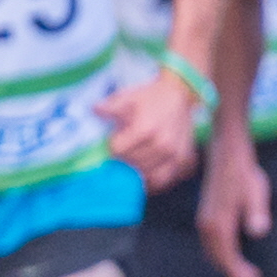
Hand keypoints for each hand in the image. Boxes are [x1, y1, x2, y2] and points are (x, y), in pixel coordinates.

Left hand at [94, 67, 202, 191]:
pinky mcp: (182, 160)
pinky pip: (164, 179)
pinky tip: (146, 173)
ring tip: (133, 163)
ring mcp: (174, 155)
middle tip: (123, 152)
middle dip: (124, 159)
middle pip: (132, 164)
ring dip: (137, 171)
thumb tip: (94, 110)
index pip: (118, 150)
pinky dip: (153, 180)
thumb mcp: (128, 97)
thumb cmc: (150, 97)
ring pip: (147, 176)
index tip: (114, 140)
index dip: (112, 145)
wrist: (178, 96)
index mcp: (145, 129)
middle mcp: (161, 145)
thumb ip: (110, 107)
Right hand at [196, 129, 267, 276]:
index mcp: (218, 223)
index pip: (227, 257)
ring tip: (245, 276)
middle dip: (233, 274)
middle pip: (217, 259)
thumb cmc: (244, 170)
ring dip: (226, 266)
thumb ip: (257, 212)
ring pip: (212, 252)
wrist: (226, 151)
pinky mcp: (206, 216)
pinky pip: (211, 244)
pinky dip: (221, 255)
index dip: (239, 274)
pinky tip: (233, 256)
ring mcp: (204, 220)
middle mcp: (207, 225)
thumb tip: (258, 231)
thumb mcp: (256, 189)